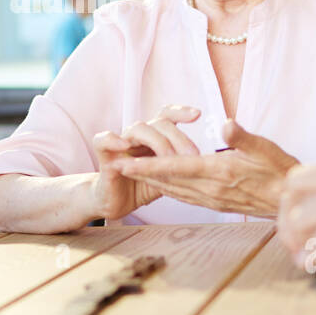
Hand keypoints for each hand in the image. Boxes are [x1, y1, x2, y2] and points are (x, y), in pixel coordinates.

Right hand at [90, 105, 202, 220]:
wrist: (116, 202)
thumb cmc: (143, 185)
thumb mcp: (169, 176)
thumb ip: (183, 166)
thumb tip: (212, 163)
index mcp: (154, 137)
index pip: (167, 115)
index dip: (181, 112)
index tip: (198, 114)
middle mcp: (138, 135)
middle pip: (160, 122)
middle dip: (178, 138)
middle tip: (192, 156)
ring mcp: (121, 143)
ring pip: (139, 128)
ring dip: (157, 142)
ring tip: (168, 160)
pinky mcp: (104, 155)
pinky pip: (103, 140)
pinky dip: (113, 139)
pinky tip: (124, 145)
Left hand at [112, 119, 298, 216]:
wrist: (292, 203)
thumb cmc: (281, 170)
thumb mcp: (266, 148)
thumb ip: (243, 137)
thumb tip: (225, 124)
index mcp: (219, 171)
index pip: (175, 167)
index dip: (147, 164)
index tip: (124, 161)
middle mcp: (211, 188)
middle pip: (167, 180)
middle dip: (140, 173)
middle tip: (114, 166)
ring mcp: (213, 199)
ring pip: (174, 190)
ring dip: (150, 182)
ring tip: (130, 174)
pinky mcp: (217, 204)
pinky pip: (186, 197)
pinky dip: (168, 190)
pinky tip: (161, 186)